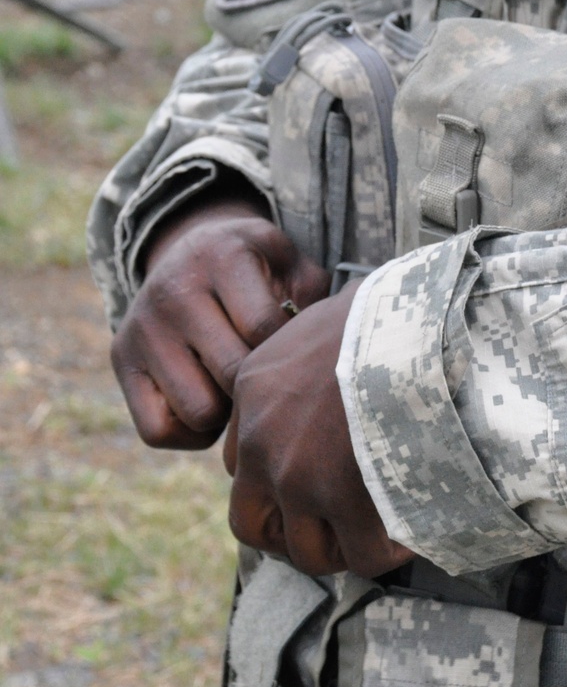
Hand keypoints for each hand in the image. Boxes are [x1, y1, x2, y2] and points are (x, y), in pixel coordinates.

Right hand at [111, 199, 330, 448]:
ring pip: (199, 411)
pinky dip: (191, 434)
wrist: (190, 253)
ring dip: (228, 414)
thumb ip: (315, 296)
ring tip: (240, 388)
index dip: (287, 354)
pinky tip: (211, 404)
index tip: (294, 351)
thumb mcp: (289, 263)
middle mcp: (172, 291)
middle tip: (271, 376)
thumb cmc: (256, 272)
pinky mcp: (121, 362)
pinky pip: (159, 431)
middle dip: (260, 385)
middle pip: (232, 376)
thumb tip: (326, 347)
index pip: (264, 331)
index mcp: (221, 259)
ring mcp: (141, 329)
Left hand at [224, 285, 414, 577]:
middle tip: (334, 528)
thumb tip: (338, 378)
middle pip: (253, 525)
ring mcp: (300, 478)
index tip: (316, 484)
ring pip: (306, 552)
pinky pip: (363, 555)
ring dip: (342, 549)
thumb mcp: (321, 325)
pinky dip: (389, 551)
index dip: (277, 485)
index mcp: (253, 395)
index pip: (241, 467)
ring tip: (380, 531)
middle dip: (292, 534)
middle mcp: (264, 444)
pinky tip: (415, 530)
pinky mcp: (344, 500)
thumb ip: (308, 363)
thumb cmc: (382, 311)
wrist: (408, 322)